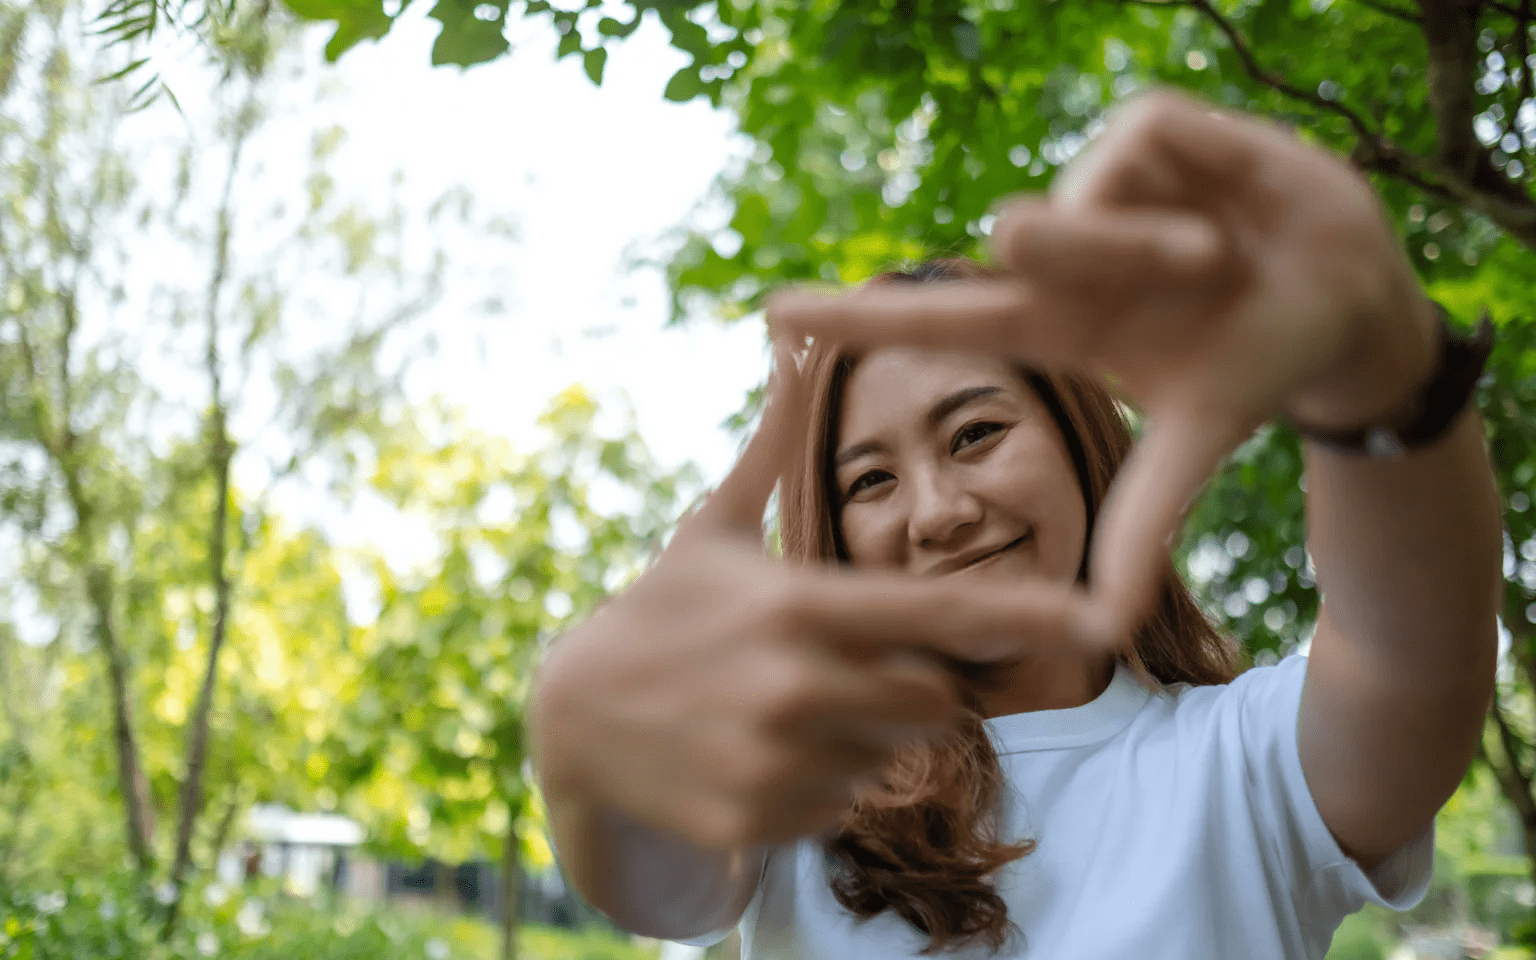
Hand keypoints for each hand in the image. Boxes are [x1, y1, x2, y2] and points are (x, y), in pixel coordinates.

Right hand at [529, 346, 1076, 849]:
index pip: (940, 611)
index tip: (1098, 621)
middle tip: (843, 661)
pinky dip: (817, 783)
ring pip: (889, 757)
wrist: (569, 717)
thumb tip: (791, 336)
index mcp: (798, 605)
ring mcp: (774, 762)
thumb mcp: (711, 526)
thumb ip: (770, 443)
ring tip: (785, 704)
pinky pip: (840, 806)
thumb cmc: (660, 608)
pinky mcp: (754, 823)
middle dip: (912, 681)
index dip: (1025, 616)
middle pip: (934, 698)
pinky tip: (759, 750)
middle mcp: (795, 687)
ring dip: (860, 734)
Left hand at [768, 88, 1439, 645]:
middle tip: (1062, 250)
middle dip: (1032, 244)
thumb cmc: (1252, 363)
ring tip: (1223, 266)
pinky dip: (1201, 188)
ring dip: (1166, 253)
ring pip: (1091, 213)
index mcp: (1055, 323)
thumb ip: (1141, 524)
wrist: (1347, 300)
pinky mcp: (1150, 130)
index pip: (939, 319)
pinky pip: (1144, 150)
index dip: (861, 319)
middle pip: (1014, 242)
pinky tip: (1231, 207)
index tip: (772, 313)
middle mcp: (1061, 253)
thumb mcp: (1196, 444)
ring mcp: (1100, 188)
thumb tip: (1100, 634)